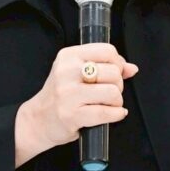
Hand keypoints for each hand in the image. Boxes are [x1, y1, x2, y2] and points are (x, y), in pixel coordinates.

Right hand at [15, 43, 137, 165]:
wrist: (38, 119)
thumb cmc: (60, 95)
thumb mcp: (76, 73)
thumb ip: (105, 66)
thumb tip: (131, 68)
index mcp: (69, 56)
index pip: (107, 51)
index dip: (118, 63)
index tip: (115, 73)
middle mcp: (67, 72)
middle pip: (113, 72)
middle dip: (118, 85)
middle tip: (109, 92)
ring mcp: (68, 94)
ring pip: (112, 92)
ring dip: (117, 101)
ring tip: (108, 104)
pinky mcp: (72, 114)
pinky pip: (106, 112)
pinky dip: (116, 114)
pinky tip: (113, 113)